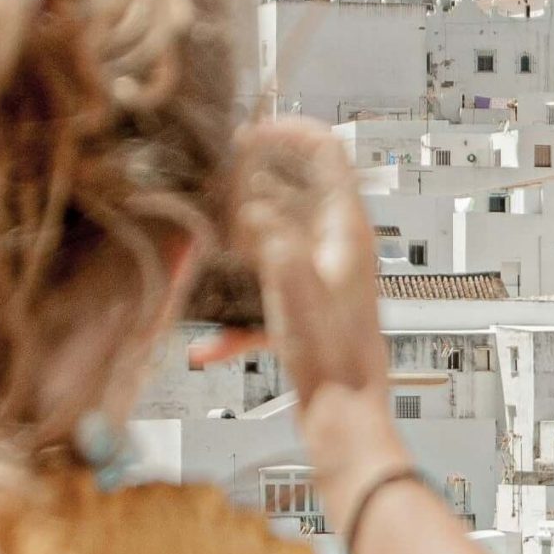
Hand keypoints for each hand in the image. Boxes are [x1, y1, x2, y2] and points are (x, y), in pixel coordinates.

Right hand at [229, 120, 408, 504]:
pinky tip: (206, 349)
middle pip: (297, 190)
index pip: (326, 153)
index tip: (245, 134)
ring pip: (277, 240)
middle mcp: (339, 248)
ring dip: (242, 238)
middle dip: (254, 181)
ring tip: (207, 240)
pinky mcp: (310, 312)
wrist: (347, 421)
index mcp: (346, 231)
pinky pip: (268, 297)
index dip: (287, 132)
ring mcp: (325, 279)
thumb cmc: (331, 360)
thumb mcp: (294, 288)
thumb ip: (273, 237)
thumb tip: (251, 202)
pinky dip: (239, 316)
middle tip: (214, 178)